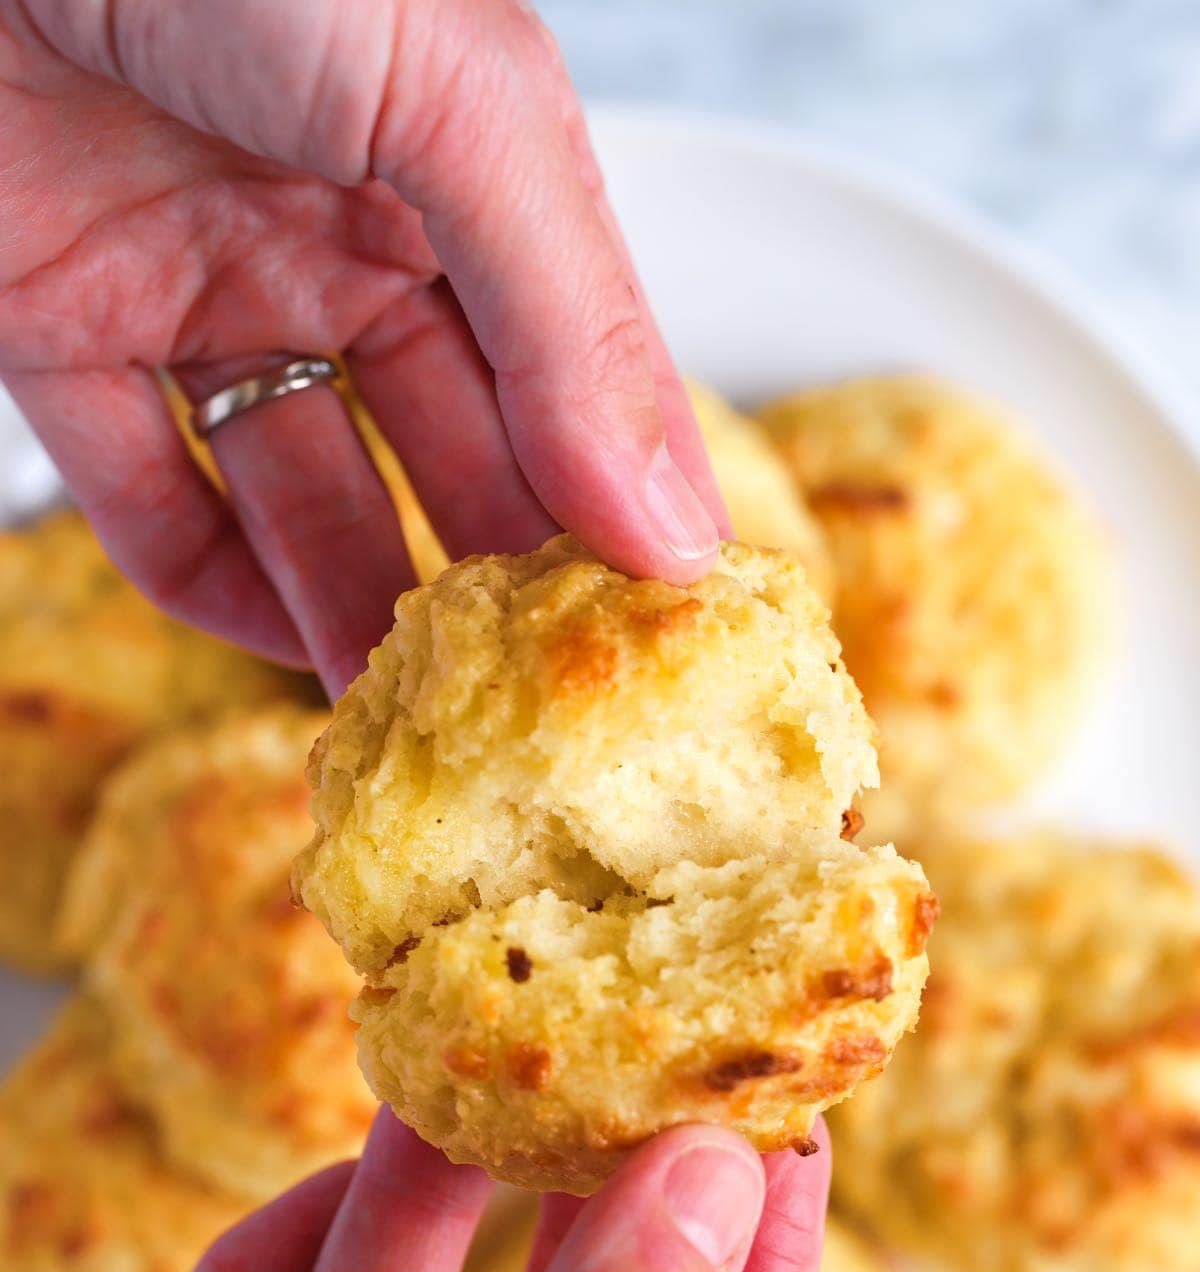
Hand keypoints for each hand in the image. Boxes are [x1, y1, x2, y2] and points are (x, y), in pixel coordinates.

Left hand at [0, 0, 725, 693]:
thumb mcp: (457, 99)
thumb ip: (571, 314)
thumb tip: (674, 528)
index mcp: (466, 170)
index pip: (575, 376)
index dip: (620, 506)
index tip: (663, 639)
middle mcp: (340, 236)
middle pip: (450, 452)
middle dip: (500, 580)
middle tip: (547, 715)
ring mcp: (200, 286)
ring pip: (307, 492)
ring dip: (362, 610)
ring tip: (421, 730)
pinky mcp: (56, 325)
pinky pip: (148, 492)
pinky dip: (210, 579)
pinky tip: (280, 653)